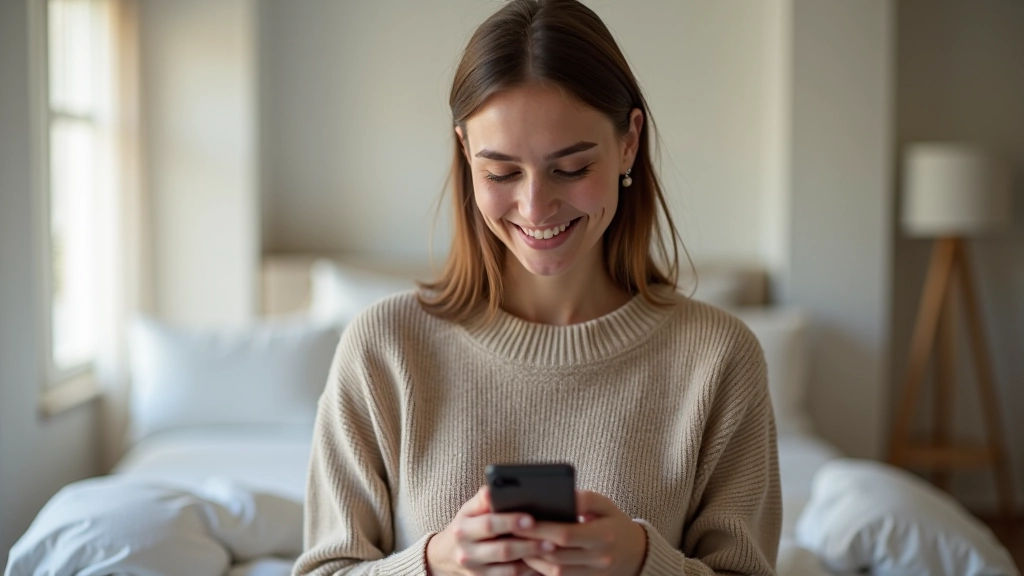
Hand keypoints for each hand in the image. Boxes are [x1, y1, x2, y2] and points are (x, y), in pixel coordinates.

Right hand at [427, 486, 554, 575]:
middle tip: (551, 539)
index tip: (531, 518)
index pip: (489, 524)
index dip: (511, 522)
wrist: (447, 553)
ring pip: (509, 569)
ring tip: (550, 549)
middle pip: (502, 550)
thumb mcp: (469, 510)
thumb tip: (493, 490)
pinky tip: (542, 562)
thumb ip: (482, 500)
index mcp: (463, 529)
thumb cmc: (467, 524)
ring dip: (532, 559)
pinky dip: (528, 571)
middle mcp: (467, 552)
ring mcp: (476, 571)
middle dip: (528, 544)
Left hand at [511, 490, 646, 575]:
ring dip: (533, 560)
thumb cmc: (613, 521)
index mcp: (605, 535)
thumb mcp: (605, 504)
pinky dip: (542, 570)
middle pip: (557, 555)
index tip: (521, 519)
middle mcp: (600, 558)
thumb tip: (563, 494)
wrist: (635, 551)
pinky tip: (529, 558)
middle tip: (510, 533)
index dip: (542, 528)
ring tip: (516, 545)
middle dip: (531, 544)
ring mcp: (594, 574)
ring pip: (556, 572)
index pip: (567, 534)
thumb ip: (584, 499)